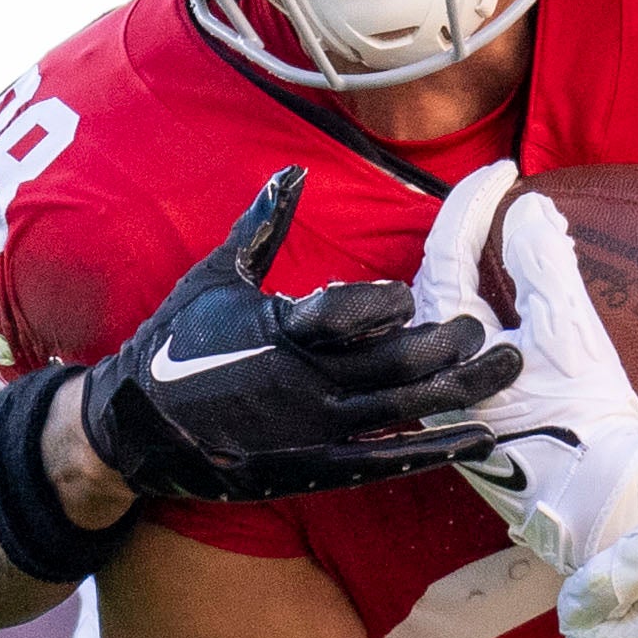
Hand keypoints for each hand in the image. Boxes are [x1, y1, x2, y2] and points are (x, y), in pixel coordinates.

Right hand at [75, 169, 519, 505]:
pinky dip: (435, 449)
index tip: (415, 301)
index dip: (389, 306)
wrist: (133, 426)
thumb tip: (293, 170)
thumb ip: (262, 225)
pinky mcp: (314, 467)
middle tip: (486, 332)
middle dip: (446, 345)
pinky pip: (387, 460)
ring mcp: (312, 429)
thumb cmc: (173, 343)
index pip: (352, 312)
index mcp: (281, 328)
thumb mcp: (215, 275)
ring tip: (504, 371)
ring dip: (459, 390)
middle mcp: (303, 380)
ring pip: (403, 409)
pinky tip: (479, 437)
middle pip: (394, 362)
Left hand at [444, 167, 637, 569]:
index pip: (446, 253)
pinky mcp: (472, 416)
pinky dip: (487, 309)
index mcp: (444, 352)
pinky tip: (514, 298)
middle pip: (437, 282)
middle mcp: (433, 377)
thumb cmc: (584, 425)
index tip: (506, 170)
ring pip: (449, 315)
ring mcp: (448, 399)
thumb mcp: (570, 334)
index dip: (473, 202)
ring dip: (474, 271)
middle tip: (500, 199)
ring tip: (505, 238)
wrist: (602, 502)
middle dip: (464, 234)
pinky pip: (466, 345)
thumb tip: (530, 209)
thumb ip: (545, 265)